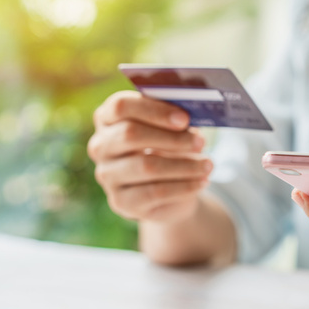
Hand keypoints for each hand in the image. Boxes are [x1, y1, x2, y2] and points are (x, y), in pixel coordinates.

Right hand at [88, 91, 213, 223]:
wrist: (171, 191)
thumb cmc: (170, 148)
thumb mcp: (173, 129)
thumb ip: (175, 119)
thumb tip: (190, 119)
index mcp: (108, 118)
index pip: (121, 106)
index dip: (154, 110)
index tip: (184, 119)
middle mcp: (100, 146)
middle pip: (130, 134)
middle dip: (172, 138)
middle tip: (200, 142)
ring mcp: (107, 175)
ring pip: (146, 166)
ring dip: (184, 165)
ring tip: (208, 165)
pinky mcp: (121, 201)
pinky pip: (155, 192)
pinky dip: (184, 186)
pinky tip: (202, 182)